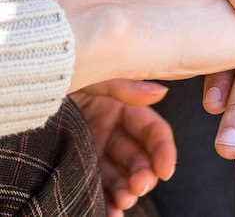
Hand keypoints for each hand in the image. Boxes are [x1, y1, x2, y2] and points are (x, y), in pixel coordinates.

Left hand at [71, 80, 174, 216]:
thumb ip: (126, 87)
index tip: (165, 171)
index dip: (163, 150)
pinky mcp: (77, 164)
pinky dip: (106, 201)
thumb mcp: (93, 78)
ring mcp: (94, 148)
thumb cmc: (58, 77)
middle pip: (138, 157)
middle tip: (137, 187)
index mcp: (121, 106)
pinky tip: (110, 212)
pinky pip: (97, 186)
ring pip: (119, 175)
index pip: (152, 130)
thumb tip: (161, 92)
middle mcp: (111, 128)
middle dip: (143, 174)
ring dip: (126, 191)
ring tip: (123, 202)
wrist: (24, 90)